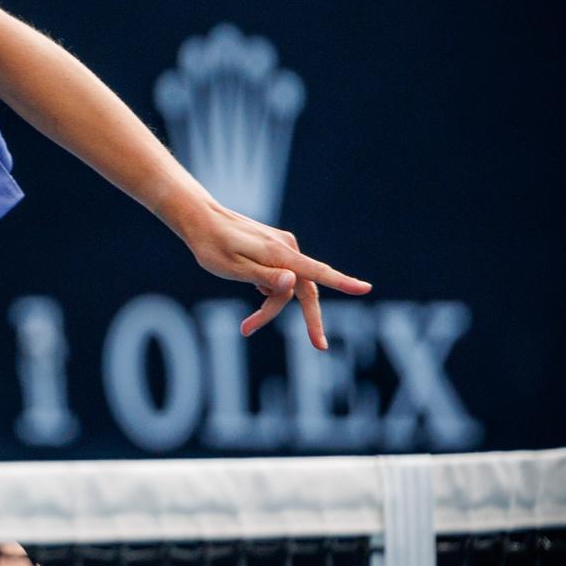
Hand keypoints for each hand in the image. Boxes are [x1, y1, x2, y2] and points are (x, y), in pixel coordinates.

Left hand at [175, 197, 370, 349]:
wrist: (201, 220)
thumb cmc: (212, 246)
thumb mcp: (233, 268)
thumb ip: (264, 277)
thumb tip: (294, 282)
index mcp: (278, 253)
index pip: (316, 271)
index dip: (342, 282)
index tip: (365, 289)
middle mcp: (286, 248)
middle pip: (306, 289)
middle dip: (309, 318)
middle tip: (319, 346)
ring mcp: (282, 247)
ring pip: (289, 286)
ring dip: (273, 307)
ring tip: (246, 327)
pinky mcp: (276, 248)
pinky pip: (281, 277)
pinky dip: (270, 291)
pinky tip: (251, 288)